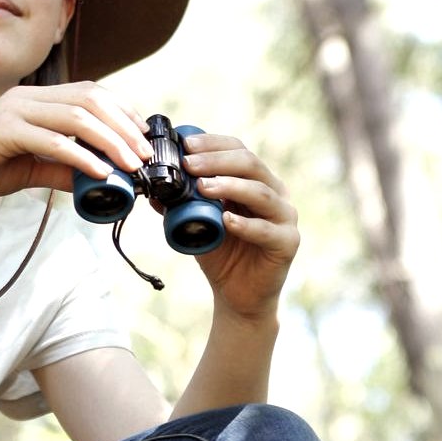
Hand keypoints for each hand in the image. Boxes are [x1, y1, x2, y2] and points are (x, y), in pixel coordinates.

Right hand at [0, 82, 153, 204]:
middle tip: (144, 154)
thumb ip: (61, 168)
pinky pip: (52, 141)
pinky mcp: (3, 131)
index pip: (89, 93)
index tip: (142, 137)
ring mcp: (14, 110)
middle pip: (89, 100)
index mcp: (34, 100)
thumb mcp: (29, 168)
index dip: (121, 112)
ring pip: (76, 117)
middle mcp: (27, 97)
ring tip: (130, 166)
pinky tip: (100, 173)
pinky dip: (81, 157)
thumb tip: (98, 179)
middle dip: (123, 126)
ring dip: (110, 141)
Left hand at [181, 134, 299, 321]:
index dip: (212, 144)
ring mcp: (285, 217)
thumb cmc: (221, 255)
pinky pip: (267, 230)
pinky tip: (225, 220)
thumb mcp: (196, 224)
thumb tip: (154, 187)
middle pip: (250, 165)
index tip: (184, 145)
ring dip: (229, 186)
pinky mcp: (287, 243)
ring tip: (202, 187)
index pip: (238, 150)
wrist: (238, 296)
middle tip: (188, 164)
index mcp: (256, 181)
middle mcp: (275, 193)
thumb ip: (181, 204)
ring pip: (260, 193)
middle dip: (216, 161)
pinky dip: (245, 224)